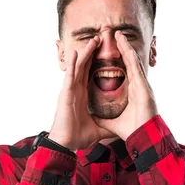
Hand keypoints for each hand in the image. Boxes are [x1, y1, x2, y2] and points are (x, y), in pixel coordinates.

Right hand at [48, 36, 116, 150]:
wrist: (66, 145)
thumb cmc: (78, 137)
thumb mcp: (98, 129)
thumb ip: (108, 125)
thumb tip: (118, 129)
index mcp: (82, 95)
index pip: (90, 74)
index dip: (96, 62)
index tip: (105, 51)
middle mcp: (75, 90)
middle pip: (84, 67)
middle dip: (92, 52)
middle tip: (100, 39)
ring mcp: (69, 91)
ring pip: (78, 68)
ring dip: (84, 53)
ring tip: (93, 40)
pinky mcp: (65, 95)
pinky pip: (69, 77)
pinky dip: (73, 65)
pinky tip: (76, 53)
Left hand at [91, 31, 158, 140]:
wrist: (143, 139)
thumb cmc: (132, 132)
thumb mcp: (112, 122)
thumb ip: (103, 117)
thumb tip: (92, 115)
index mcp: (133, 93)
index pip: (124, 72)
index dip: (119, 60)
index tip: (111, 50)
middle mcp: (139, 87)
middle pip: (129, 63)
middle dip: (123, 48)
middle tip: (116, 35)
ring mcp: (143, 86)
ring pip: (133, 62)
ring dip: (126, 47)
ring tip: (119, 35)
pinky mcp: (144, 88)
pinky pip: (135, 68)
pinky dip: (130, 56)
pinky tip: (125, 47)